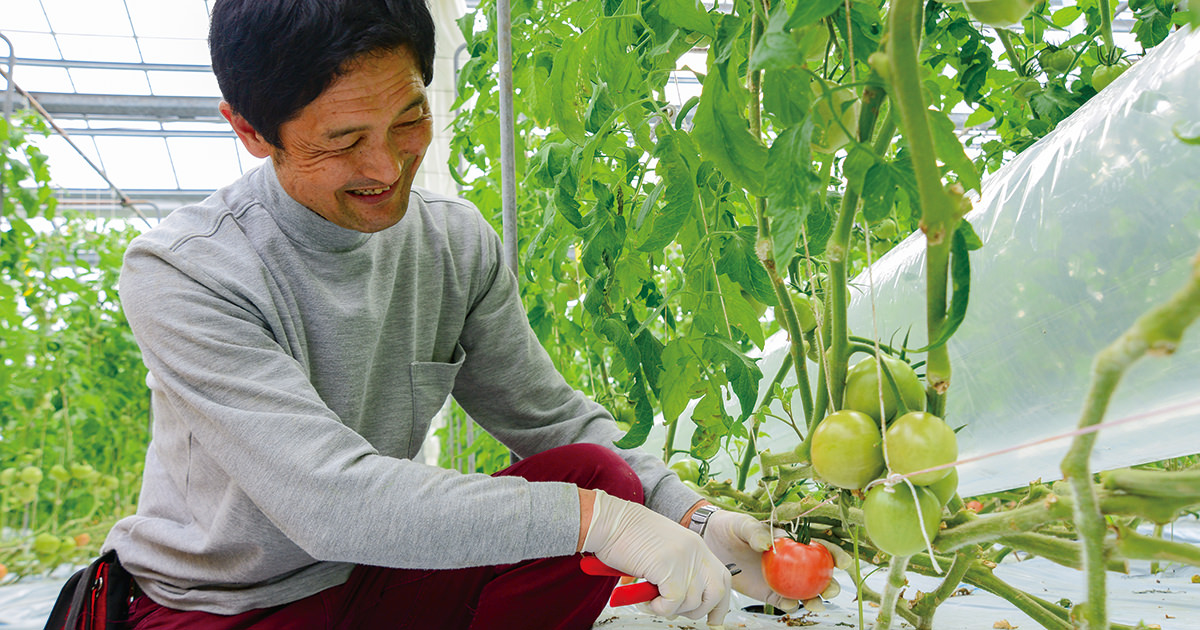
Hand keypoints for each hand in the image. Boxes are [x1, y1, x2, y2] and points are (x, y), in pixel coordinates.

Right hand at [581, 490, 731, 624]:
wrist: (610, 521)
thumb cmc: (628, 536)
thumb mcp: (664, 551)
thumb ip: (679, 570)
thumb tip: (683, 601)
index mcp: (696, 545)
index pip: (722, 579)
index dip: (719, 604)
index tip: (713, 619)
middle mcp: (695, 550)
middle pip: (716, 593)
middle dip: (697, 611)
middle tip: (674, 609)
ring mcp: (684, 558)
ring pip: (692, 602)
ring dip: (671, 609)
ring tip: (651, 598)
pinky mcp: (668, 566)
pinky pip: (673, 602)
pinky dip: (659, 607)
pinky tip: (647, 598)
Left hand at [700, 511, 850, 611]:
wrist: (710, 543)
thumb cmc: (730, 527)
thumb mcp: (742, 524)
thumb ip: (755, 531)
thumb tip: (768, 544)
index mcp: (792, 541)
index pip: (819, 547)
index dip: (834, 555)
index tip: (842, 563)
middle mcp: (791, 562)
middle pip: (818, 575)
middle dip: (830, 584)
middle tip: (830, 589)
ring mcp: (781, 579)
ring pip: (805, 592)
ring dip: (814, 600)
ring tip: (815, 604)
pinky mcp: (767, 592)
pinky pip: (783, 601)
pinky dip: (789, 605)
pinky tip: (789, 605)